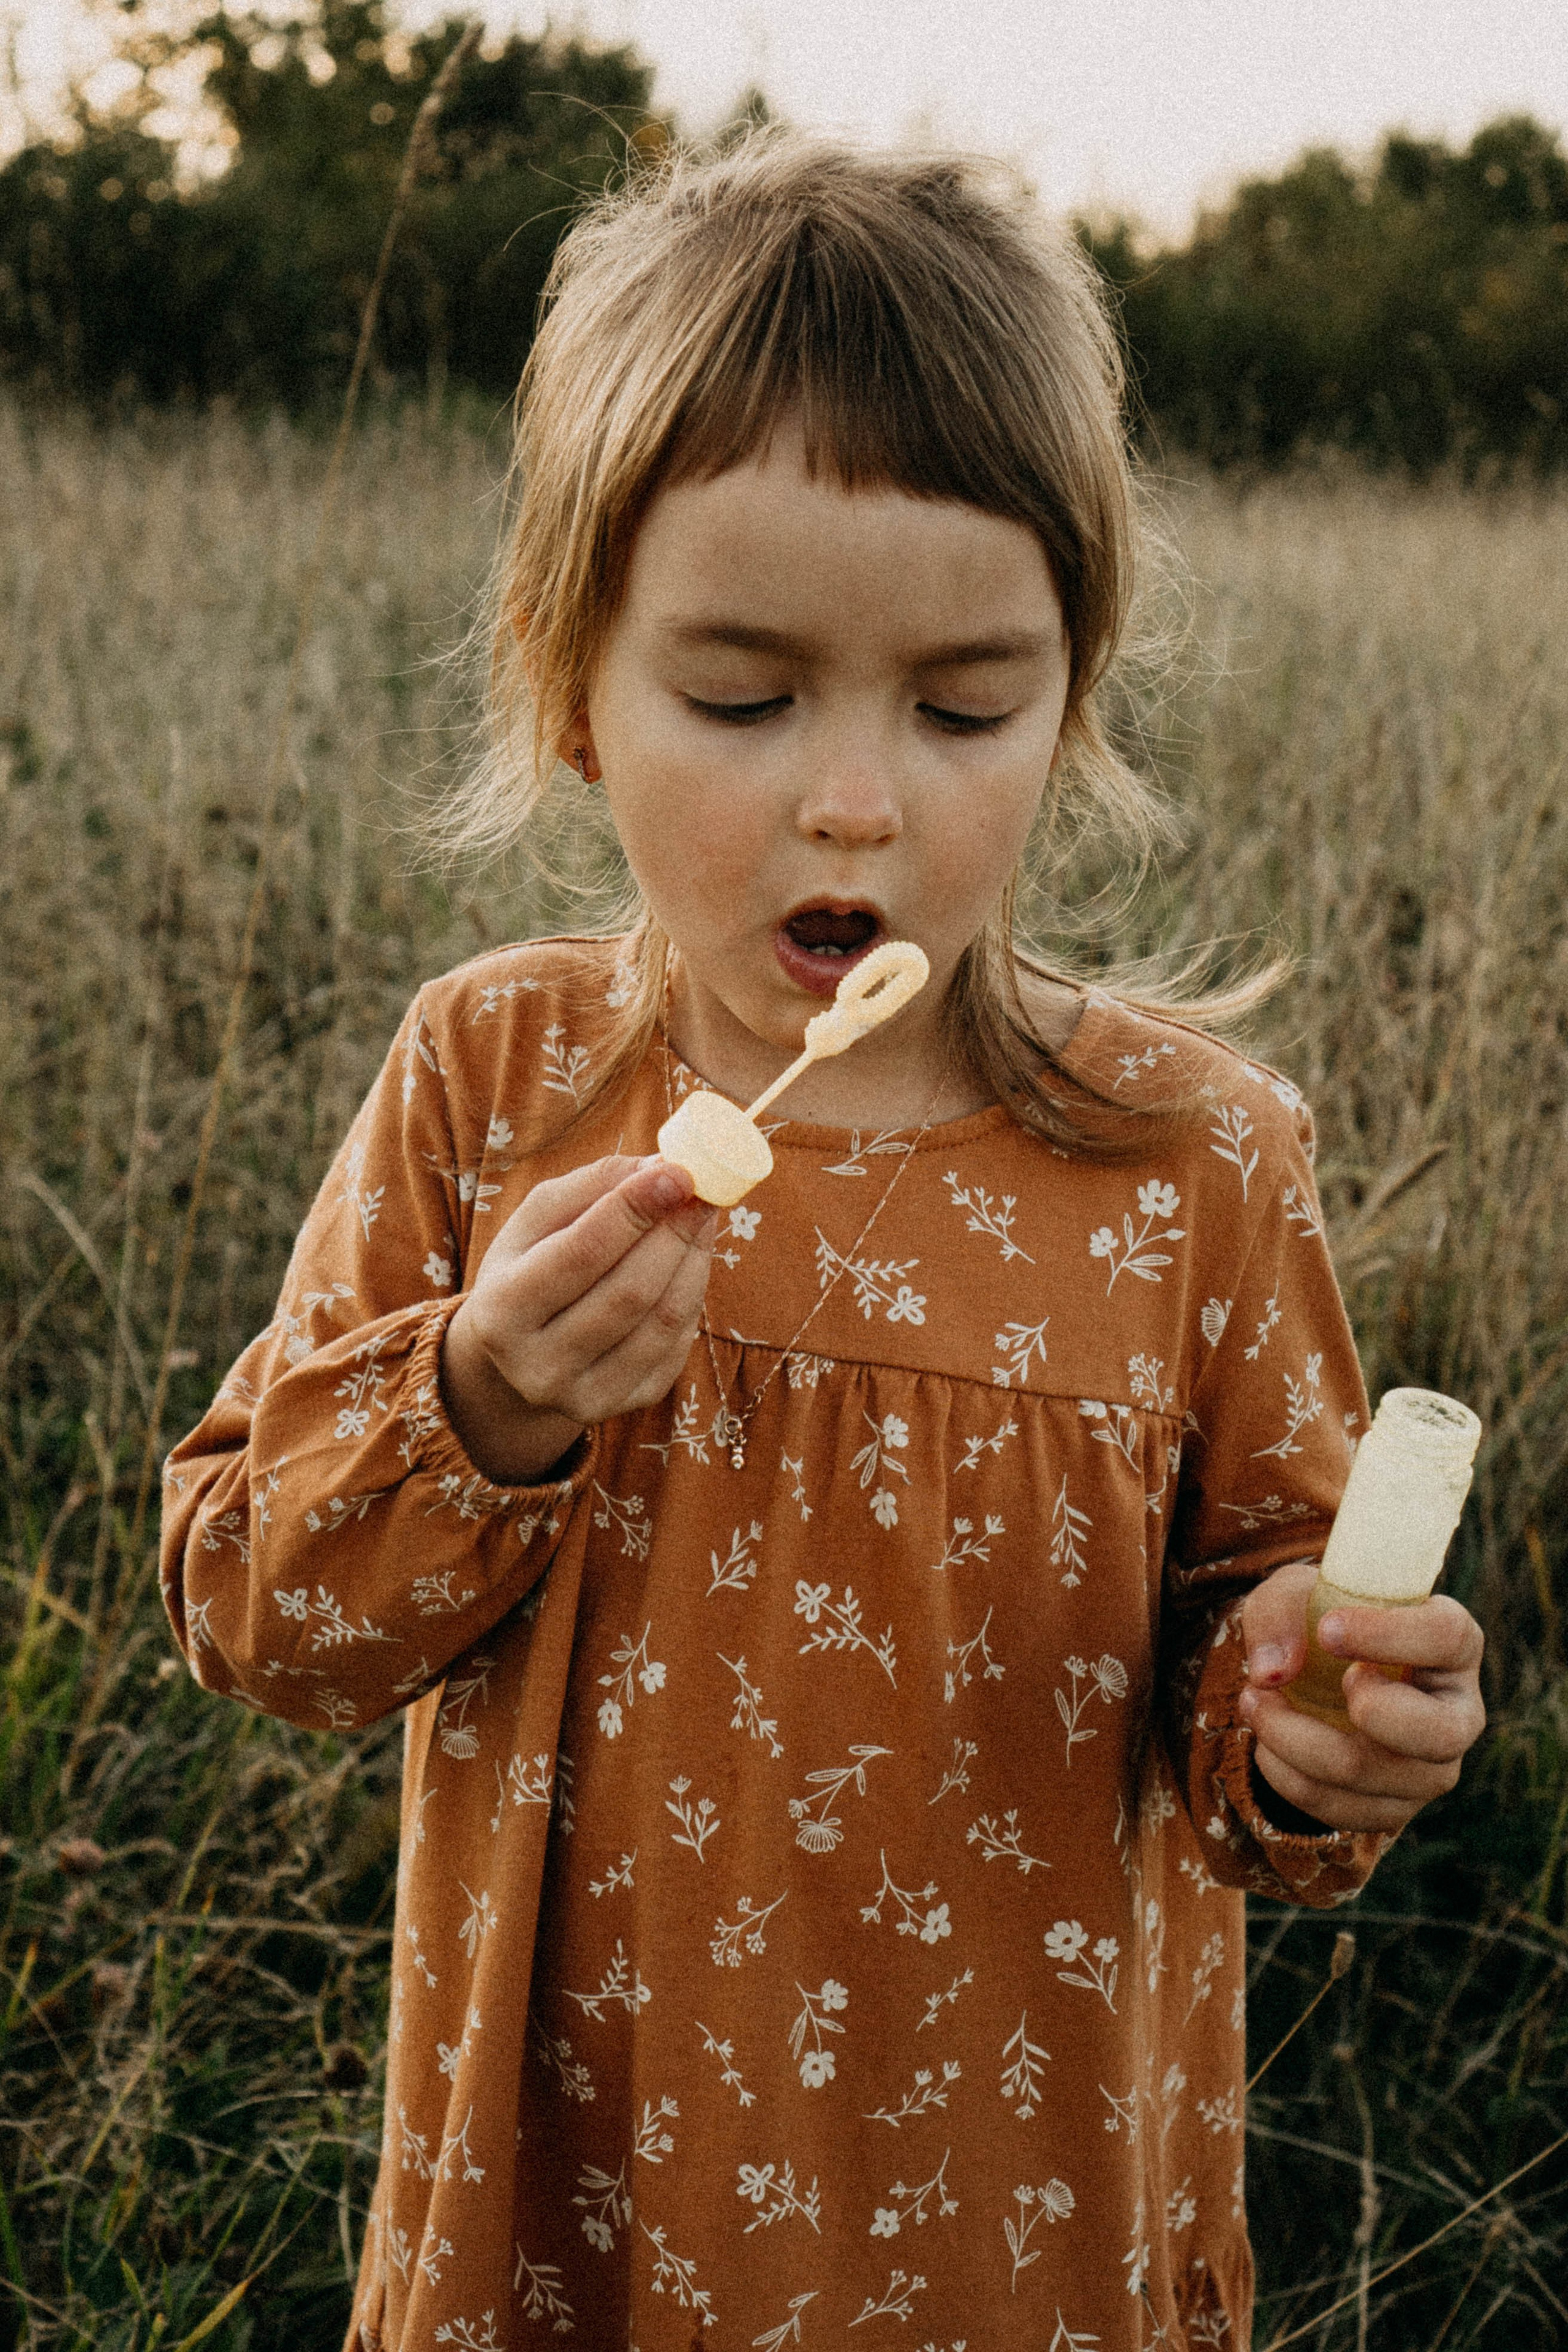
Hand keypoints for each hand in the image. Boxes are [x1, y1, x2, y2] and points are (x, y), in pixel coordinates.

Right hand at [441, 1155, 716, 1484]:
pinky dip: (692, 1294)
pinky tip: (690, 1261)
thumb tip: (662, 1167)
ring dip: (694, 1259)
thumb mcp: (535, 1222)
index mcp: (501, 1313)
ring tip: (700, 1217)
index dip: (635, 1209)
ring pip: (663, 1320)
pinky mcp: (622, 1406)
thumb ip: (592, 1187)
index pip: (581, 1253)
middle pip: (629, 1290)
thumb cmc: (528, 1269)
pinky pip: (675, 1346)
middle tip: (701, 1190)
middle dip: (674, 1232)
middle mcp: (538, 1366)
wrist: (514, 1355)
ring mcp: (582, 1396)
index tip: (678, 1172)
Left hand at [1238, 1559, 1485, 1833]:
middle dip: (1367, 1710)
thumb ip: (1280, 1614)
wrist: (1313, 1674)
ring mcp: (1430, 1770)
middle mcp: (1457, 1714)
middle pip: (1437, 1734)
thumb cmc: (1319, 1623)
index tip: (1329, 1629)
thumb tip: (1271, 1673)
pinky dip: (1288, 1776)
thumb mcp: (1294, 1595)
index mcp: (1453, 1644)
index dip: (1389, 1635)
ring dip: (1295, 1740)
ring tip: (1255, 1700)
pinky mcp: (1393, 1808)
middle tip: (1315, 1679)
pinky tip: (1267, 1743)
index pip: (1447, 1637)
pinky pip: (1341, 1809)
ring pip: (1372, 1776)